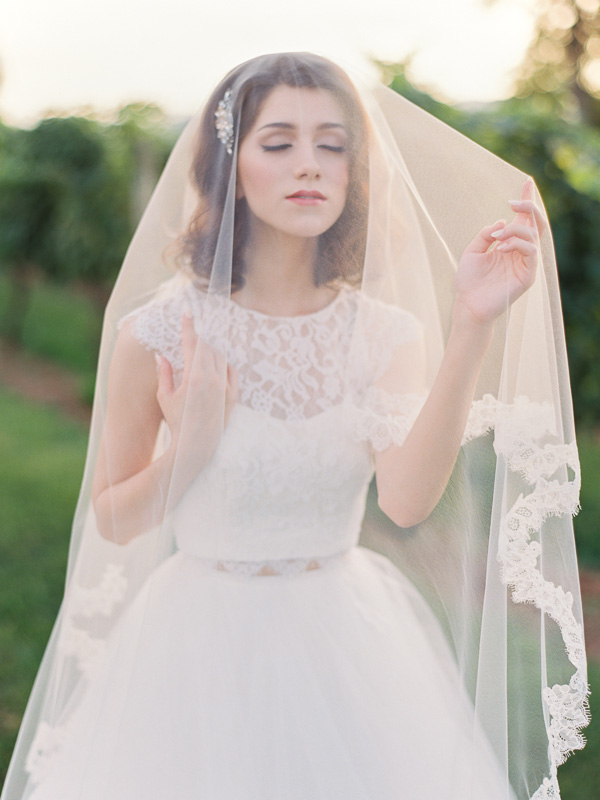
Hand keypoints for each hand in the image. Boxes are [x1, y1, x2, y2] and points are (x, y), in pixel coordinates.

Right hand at [156, 314, 237, 463]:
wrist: (196, 446)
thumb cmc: (176, 422)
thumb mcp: (165, 397)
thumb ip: (164, 373)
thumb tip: (161, 355)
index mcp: (194, 377)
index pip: (192, 343)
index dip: (189, 326)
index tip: (188, 311)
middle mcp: (213, 379)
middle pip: (208, 346)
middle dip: (200, 336)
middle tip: (196, 325)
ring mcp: (225, 387)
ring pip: (220, 357)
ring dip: (211, 348)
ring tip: (203, 343)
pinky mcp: (233, 396)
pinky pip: (231, 370)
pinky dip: (224, 362)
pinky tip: (217, 360)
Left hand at [454, 178, 546, 326]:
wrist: (467, 304)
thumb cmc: (469, 281)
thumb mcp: (472, 251)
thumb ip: (485, 234)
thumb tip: (501, 221)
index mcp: (509, 244)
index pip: (524, 220)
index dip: (527, 200)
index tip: (527, 182)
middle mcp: (520, 252)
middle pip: (535, 224)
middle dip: (528, 208)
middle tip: (513, 202)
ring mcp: (526, 264)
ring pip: (532, 236)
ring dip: (514, 230)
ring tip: (496, 237)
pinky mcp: (527, 276)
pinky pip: (530, 252)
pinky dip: (516, 244)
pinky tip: (500, 248)